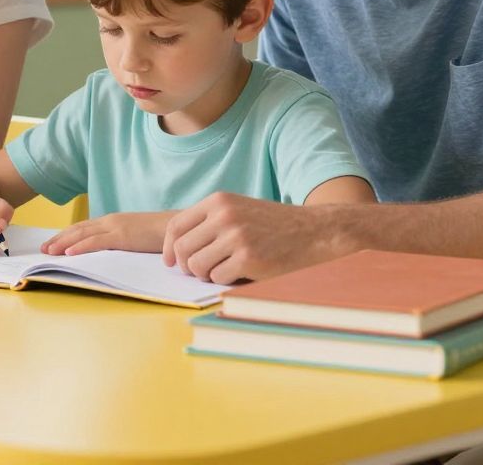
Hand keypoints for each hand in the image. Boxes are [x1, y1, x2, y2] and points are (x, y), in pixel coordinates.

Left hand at [41, 212, 172, 255]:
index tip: (52, 243)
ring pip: (83, 234)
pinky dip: (81, 246)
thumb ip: (121, 241)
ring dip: (63, 243)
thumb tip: (109, 253)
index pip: (84, 228)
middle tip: (43, 249)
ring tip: (49, 251)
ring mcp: (116, 227)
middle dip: (59, 239)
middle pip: (78, 230)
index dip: (66, 235)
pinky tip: (69, 252)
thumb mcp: (135, 237)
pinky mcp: (123, 236)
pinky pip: (97, 242)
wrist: (179, 228)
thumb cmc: (160, 235)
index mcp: (113, 221)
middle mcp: (110, 221)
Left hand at [162, 192, 320, 284]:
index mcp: (218, 201)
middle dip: (187, 266)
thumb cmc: (273, 226)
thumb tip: (174, 249)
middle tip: (202, 271)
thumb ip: (209, 222)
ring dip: (206, 274)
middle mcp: (224, 215)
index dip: (169, 248)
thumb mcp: (239, 210)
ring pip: (196, 266)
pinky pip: (217, 278)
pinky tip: (241, 273)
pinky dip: (225, 280)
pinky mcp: (248, 258)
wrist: (313, 232)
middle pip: (182, 249)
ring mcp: (235, 236)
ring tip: (224, 270)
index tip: (171, 262)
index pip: (176, 226)